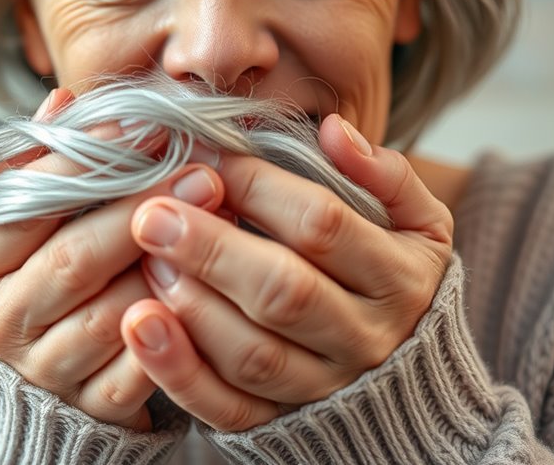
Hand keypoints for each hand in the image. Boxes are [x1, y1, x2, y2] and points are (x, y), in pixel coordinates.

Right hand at [0, 88, 225, 429]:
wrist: (42, 365)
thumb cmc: (41, 268)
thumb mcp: (28, 218)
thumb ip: (44, 163)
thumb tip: (65, 101)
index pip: (27, 206)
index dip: (89, 163)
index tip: (148, 127)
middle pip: (75, 260)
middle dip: (144, 210)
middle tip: (204, 172)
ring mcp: (43, 370)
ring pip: (115, 313)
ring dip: (171, 266)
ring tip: (221, 223)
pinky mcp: (91, 405)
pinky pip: (144, 368)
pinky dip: (180, 328)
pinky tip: (213, 287)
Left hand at [120, 113, 453, 430]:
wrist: (405, 372)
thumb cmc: (391, 274)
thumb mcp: (415, 221)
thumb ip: (383, 175)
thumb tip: (333, 130)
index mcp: (396, 278)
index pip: (322, 226)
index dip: (258, 188)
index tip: (205, 157)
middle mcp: (364, 337)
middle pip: (283, 292)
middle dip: (210, 248)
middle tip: (151, 213)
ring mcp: (321, 387)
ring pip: (252, 354)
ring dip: (191, 305)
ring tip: (146, 261)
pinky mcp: (278, 422)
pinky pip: (226, 407)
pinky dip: (176, 371)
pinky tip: (138, 326)